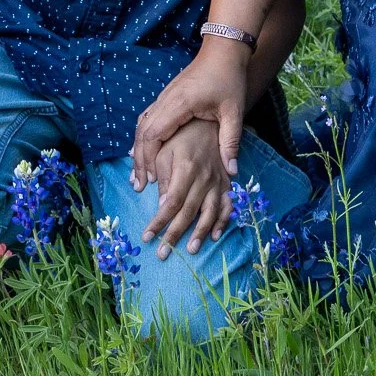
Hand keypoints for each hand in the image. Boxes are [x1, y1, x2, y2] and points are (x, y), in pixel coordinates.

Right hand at [131, 39, 248, 188]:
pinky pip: (147, 118)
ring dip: (138, 150)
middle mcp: (166, 100)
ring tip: (138, 174)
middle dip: (139, 160)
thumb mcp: (234, 111)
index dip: (150, 158)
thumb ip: (230, 141)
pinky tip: (141, 151)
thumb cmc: (229, 78)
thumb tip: (232, 171)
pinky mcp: (166, 97)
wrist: (223, 50)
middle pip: (142, 132)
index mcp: (180, 104)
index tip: (153, 178)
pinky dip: (142, 137)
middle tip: (139, 184)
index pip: (154, 133)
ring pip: (141, 125)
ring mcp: (164, 97)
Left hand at [140, 118, 234, 258]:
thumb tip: (162, 205)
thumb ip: (163, 177)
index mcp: (186, 169)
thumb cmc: (181, 136)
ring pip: (210, 212)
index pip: (170, 203)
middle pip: (188, 212)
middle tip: (162, 253)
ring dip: (200, 233)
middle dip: (174, 234)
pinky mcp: (227, 182)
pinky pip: (228, 205)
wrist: (210, 122)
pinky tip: (216, 236)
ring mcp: (218, 181)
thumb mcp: (164, 151)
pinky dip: (223, 221)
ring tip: (190, 250)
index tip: (147, 237)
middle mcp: (204, 178)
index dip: (159, 222)